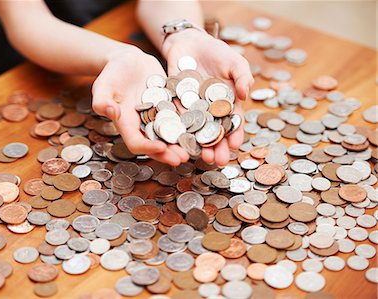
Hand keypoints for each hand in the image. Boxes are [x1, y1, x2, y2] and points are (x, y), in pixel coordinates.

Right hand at [92, 46, 188, 165]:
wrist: (128, 61)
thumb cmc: (111, 74)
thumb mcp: (102, 86)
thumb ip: (102, 100)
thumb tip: (110, 112)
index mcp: (127, 125)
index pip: (136, 143)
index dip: (148, 148)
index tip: (161, 148)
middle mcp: (144, 125)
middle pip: (157, 144)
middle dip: (169, 153)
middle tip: (182, 158)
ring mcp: (159, 117)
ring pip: (172, 135)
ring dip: (183, 143)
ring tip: (196, 149)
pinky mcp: (171, 107)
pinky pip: (182, 118)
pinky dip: (192, 124)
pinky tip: (204, 128)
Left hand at [163, 29, 253, 165]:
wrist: (190, 43)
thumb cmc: (217, 52)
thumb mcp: (235, 62)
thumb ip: (242, 76)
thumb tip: (245, 94)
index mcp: (227, 104)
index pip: (232, 122)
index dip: (235, 134)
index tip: (236, 145)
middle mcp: (210, 111)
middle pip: (214, 132)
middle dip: (217, 146)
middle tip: (218, 160)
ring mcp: (192, 109)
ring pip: (196, 131)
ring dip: (198, 144)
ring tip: (200, 157)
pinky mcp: (175, 104)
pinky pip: (176, 119)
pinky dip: (178, 131)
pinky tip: (180, 142)